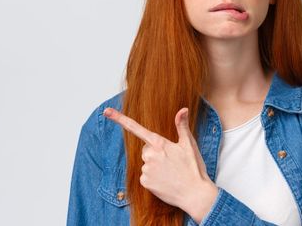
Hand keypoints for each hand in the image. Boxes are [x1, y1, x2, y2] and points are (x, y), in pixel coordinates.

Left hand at [103, 106, 217, 221]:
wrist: (195, 194)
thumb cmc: (193, 167)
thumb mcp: (189, 144)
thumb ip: (182, 125)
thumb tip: (183, 109)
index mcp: (159, 143)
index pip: (136, 128)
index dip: (120, 119)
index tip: (106, 111)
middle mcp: (149, 155)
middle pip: (146, 149)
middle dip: (156, 153)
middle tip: (172, 161)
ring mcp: (146, 169)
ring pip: (146, 163)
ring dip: (156, 166)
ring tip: (171, 172)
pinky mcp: (144, 183)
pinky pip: (145, 176)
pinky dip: (154, 178)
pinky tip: (166, 181)